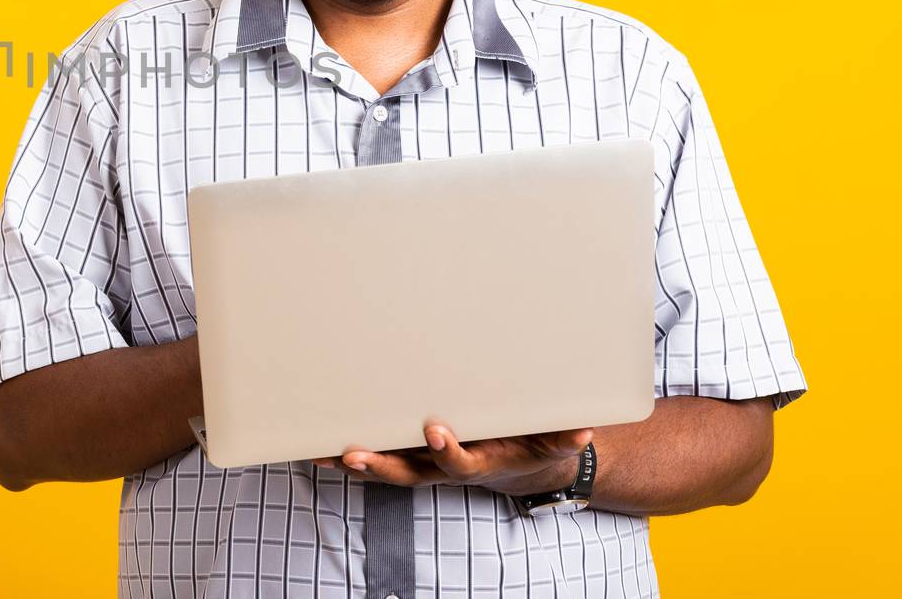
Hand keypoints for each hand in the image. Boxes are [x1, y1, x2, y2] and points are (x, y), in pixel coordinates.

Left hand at [311, 424, 592, 496]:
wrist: (522, 463)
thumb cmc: (535, 443)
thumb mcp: (555, 440)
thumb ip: (564, 436)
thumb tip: (582, 430)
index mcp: (479, 462)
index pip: (458, 461)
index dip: (446, 450)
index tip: (434, 429)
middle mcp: (445, 468)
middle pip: (408, 473)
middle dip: (381, 465)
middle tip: (355, 453)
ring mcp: (425, 465)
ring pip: (385, 469)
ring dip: (355, 463)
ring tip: (321, 453)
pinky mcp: (412, 455)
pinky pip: (378, 458)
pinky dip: (350, 457)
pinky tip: (319, 449)